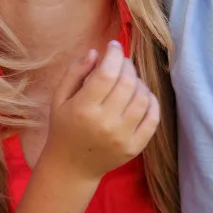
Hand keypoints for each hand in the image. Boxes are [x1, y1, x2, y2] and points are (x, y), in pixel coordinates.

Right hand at [45, 41, 159, 182]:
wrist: (71, 167)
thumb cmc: (64, 128)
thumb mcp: (60, 98)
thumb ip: (75, 72)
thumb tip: (96, 52)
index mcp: (83, 108)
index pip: (106, 73)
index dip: (114, 54)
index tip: (113, 45)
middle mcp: (105, 123)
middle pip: (127, 83)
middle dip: (127, 64)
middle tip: (121, 61)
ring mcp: (123, 137)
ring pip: (142, 97)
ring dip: (139, 81)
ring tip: (129, 79)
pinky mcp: (135, 147)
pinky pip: (153, 117)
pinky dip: (151, 101)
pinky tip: (141, 95)